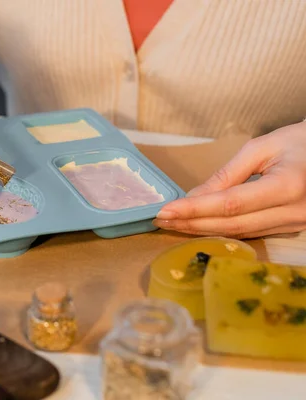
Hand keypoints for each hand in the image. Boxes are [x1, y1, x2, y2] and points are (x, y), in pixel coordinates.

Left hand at [153, 121, 305, 237]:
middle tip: (160, 220)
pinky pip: (251, 232)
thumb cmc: (302, 141)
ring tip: (172, 223)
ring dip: (203, 229)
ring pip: (241, 233)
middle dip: (192, 224)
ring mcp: (295, 225)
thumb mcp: (263, 148)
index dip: (195, 210)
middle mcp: (294, 211)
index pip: (231, 204)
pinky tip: (199, 226)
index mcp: (288, 186)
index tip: (166, 211)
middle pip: (233, 225)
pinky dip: (222, 230)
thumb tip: (194, 196)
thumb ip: (228, 174)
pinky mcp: (292, 229)